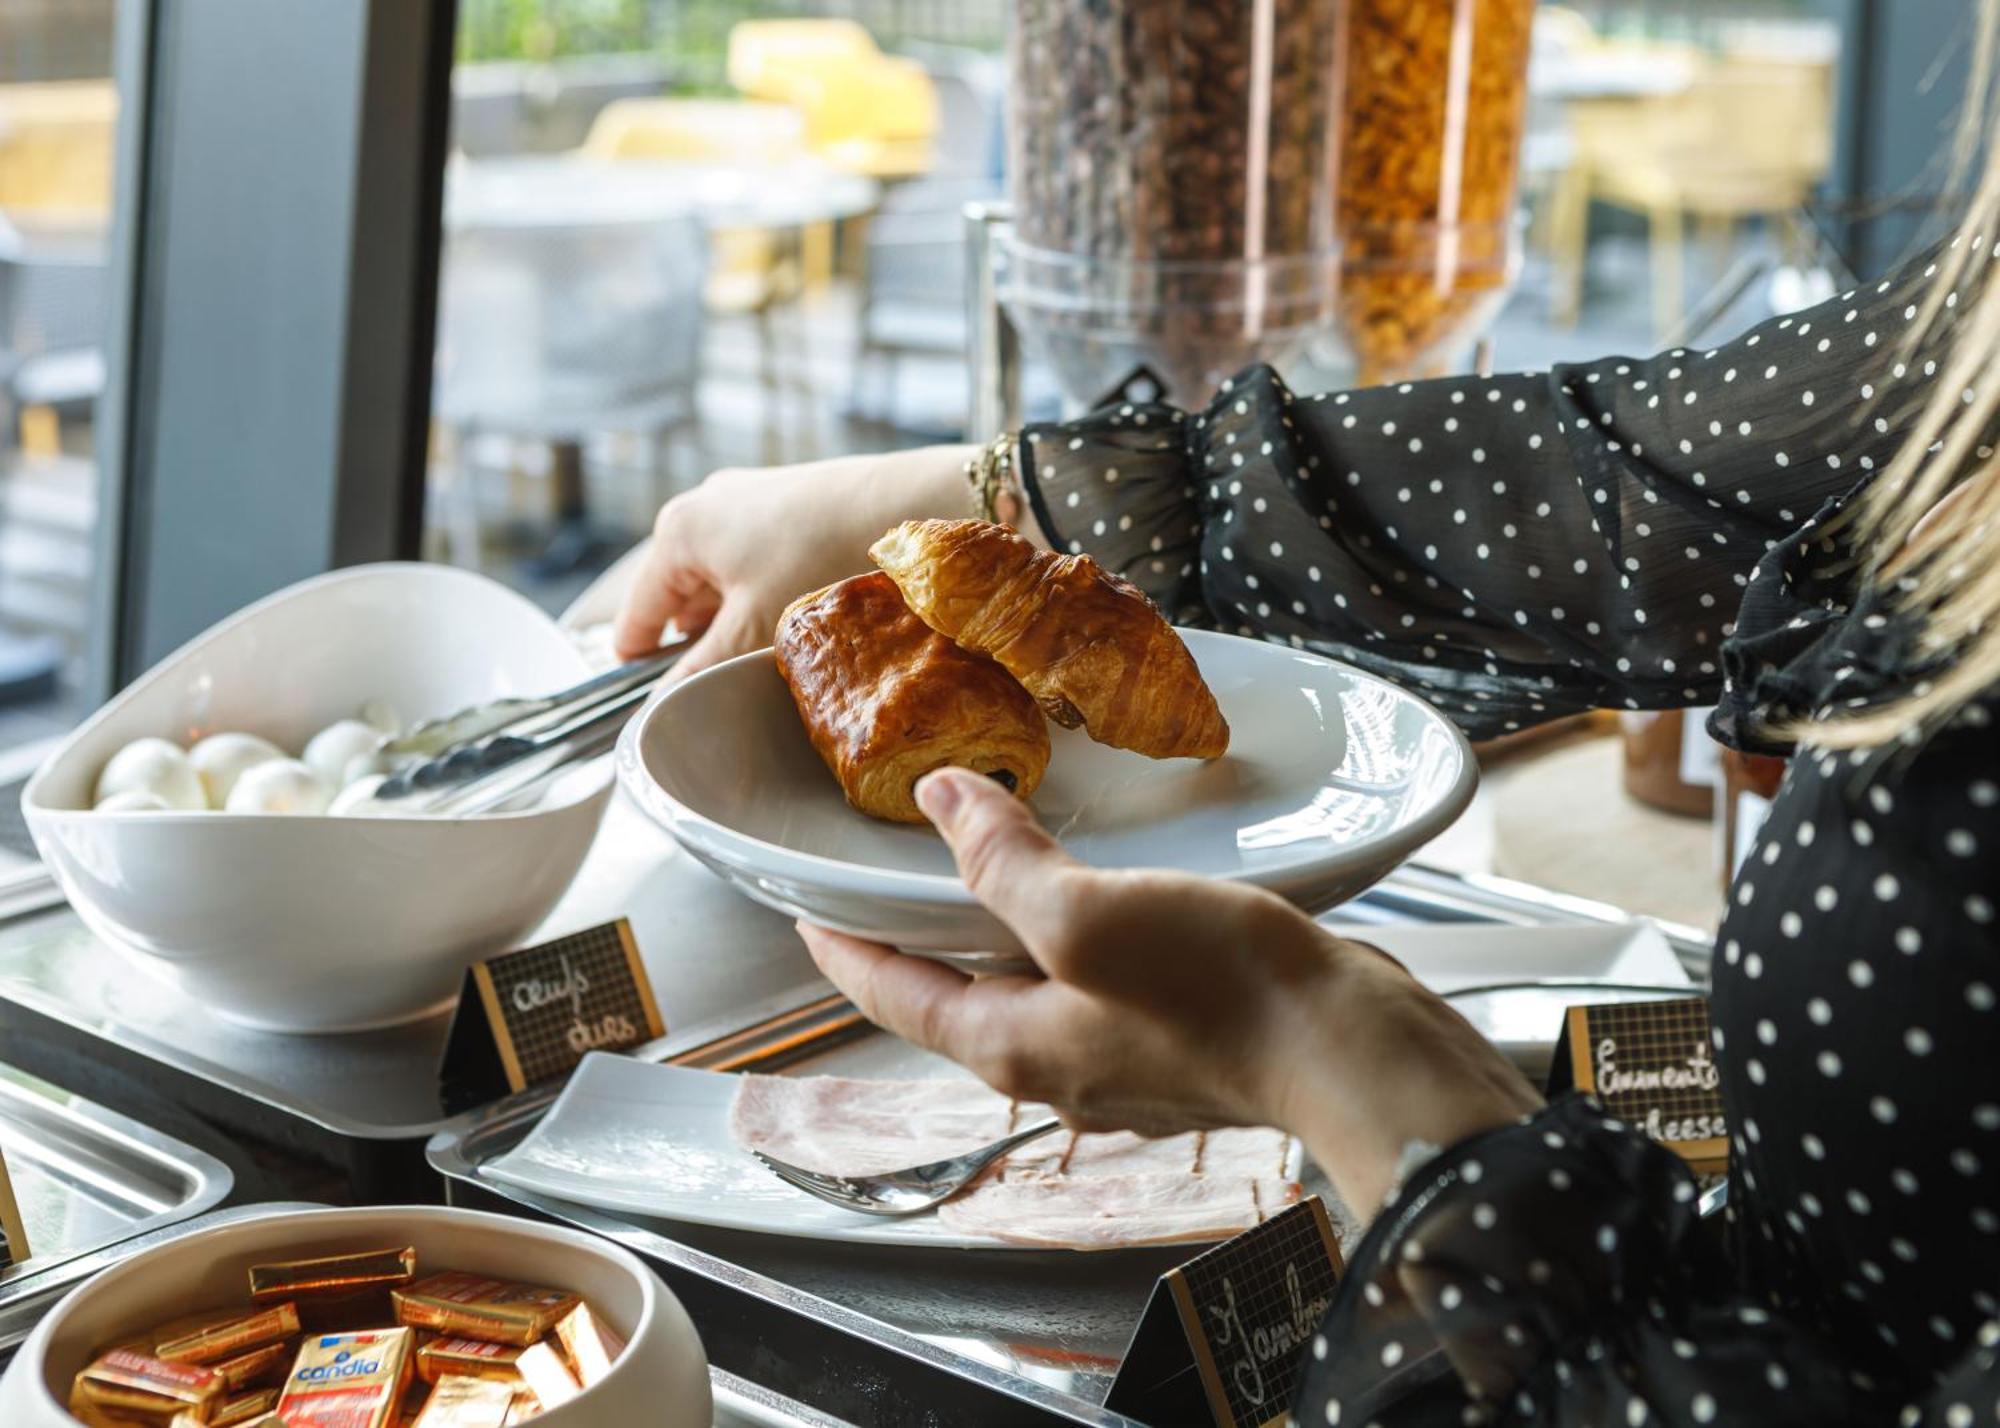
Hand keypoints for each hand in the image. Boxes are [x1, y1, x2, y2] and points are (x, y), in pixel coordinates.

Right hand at [613, 446, 974, 674]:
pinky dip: (763, 596)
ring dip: (736, 622)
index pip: (636, 615)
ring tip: (767, 657)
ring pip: (721, 582)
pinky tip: (795, 623)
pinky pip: (754, 563)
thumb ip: (701, 669)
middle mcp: (702, 508)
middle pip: (678, 598)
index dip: (640, 667)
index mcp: (677, 533)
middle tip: (727, 686)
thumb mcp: (752, 628)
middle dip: (699, 644)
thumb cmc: (820, 558)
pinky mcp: (785, 504)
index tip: (657, 708)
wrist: (904, 503)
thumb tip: (665, 706)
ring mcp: (745, 501)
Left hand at [799, 769, 1540, 1214]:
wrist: (1352, 1050)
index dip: (839, 950)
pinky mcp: (1180, 1036)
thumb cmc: (1220, 992)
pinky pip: (1096, 981)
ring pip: (1029, 987)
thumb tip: (941, 801)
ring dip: (998, 930)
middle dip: (917, 939)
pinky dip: (1072, 932)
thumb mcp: (1087, 914)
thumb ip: (1003, 862)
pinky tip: (1097, 891)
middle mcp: (1057, 1064)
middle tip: (890, 875)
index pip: (892, 997)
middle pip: (955, 996)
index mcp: (1012, 1045)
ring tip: (986, 864)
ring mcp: (1121, 1057)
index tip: (803, 912)